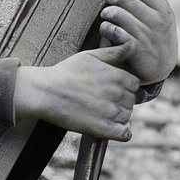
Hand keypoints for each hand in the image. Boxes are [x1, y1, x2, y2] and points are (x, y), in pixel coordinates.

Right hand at [13, 44, 139, 141]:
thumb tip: (131, 46)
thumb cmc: (65, 72)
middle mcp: (117, 94)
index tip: (111, 89)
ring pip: (127, 117)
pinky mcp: (103, 128)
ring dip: (118, 116)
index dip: (124, 87)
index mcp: (117, 76)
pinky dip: (121, 132)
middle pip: (131, 101)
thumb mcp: (89, 56)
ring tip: (101, 112)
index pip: (134, 85)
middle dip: (120, 101)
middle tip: (102, 100)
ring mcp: (110, 112)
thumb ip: (113, 52)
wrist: (45, 93)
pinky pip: (124, 134)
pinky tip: (110, 127)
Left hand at [98, 0, 176, 85]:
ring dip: (106, 14)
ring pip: (115, 13)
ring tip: (106, 18)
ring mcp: (147, 36)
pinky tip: (108, 31)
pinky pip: (113, 31)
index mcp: (163, 9)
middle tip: (107, 5)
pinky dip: (106, 29)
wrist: (158, 70)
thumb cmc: (156, 36)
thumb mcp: (162, 13)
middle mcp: (157, 21)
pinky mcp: (135, 50)